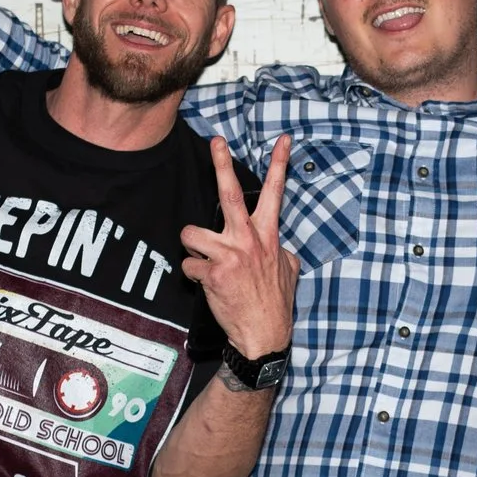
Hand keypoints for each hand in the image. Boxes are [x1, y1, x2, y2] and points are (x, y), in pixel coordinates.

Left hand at [179, 135, 294, 356]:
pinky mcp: (212, 274)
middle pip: (229, 194)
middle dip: (222, 164)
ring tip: (202, 257)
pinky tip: (204, 283)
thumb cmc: (275, 303)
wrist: (264, 335)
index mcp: (268, 236)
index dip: (280, 164)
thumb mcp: (288, 270)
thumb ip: (279, 250)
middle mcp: (248, 240)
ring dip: (191, 245)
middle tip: (216, 141)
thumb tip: (278, 246)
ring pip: (191, 232)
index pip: (275, 194)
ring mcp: (229, 256)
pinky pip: (188, 265)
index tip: (282, 140)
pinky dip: (192, 274)